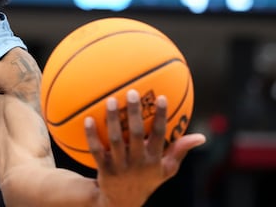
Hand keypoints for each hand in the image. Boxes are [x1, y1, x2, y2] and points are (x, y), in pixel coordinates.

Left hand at [84, 89, 205, 206]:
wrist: (123, 202)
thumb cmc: (147, 179)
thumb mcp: (167, 169)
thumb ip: (180, 151)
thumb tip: (202, 137)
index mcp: (154, 160)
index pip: (160, 135)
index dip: (161, 117)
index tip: (161, 97)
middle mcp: (138, 162)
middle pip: (136, 134)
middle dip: (135, 113)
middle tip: (131, 92)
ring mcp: (120, 166)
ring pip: (115, 140)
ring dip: (113, 120)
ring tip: (110, 100)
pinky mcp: (104, 169)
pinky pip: (96, 150)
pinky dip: (92, 135)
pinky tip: (87, 119)